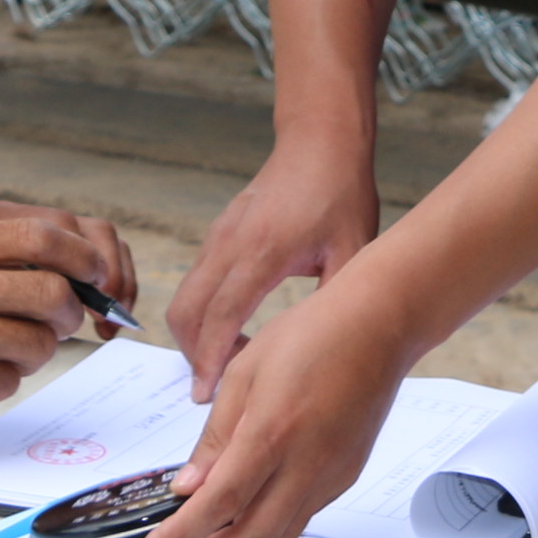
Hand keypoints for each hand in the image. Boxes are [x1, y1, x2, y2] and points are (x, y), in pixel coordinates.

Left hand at [140, 295, 406, 537]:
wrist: (379, 326)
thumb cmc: (312, 334)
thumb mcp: (244, 372)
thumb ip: (215, 436)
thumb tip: (189, 485)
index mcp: (272, 432)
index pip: (220, 503)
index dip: (183, 533)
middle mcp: (306, 464)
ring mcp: (331, 476)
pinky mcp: (345, 477)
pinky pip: (301, 518)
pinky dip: (268, 529)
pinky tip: (247, 514)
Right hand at [164, 147, 380, 403]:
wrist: (320, 142)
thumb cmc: (341, 193)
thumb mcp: (353, 250)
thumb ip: (335, 300)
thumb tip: (324, 351)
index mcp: (263, 251)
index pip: (222, 316)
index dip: (210, 360)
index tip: (206, 395)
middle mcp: (230, 243)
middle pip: (186, 312)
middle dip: (194, 355)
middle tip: (225, 383)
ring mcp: (218, 236)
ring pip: (184, 298)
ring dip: (197, 335)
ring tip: (237, 358)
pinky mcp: (218, 233)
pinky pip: (196, 282)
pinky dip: (203, 314)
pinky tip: (236, 327)